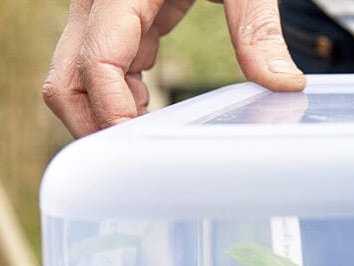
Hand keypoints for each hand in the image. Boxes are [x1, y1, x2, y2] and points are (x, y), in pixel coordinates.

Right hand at [43, 0, 306, 137]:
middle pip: (66, 81)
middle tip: (141, 163)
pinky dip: (119, 98)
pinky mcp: (117, 21)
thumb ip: (259, 30)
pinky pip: (100, 70)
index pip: (98, 63)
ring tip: (153, 136)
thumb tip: (286, 86)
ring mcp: (100, 13)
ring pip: (74, 80)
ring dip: (105, 116)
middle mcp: (97, 3)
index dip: (113, 112)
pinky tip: (152, 111)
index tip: (142, 148)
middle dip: (94, 127)